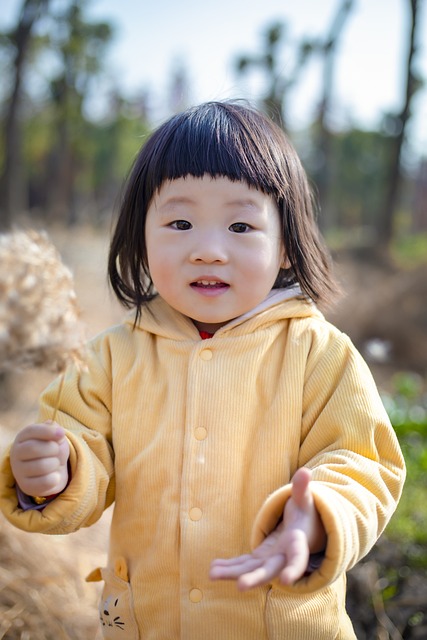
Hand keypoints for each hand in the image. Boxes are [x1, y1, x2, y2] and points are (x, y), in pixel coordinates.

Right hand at [10, 421, 69, 497]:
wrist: (51, 471)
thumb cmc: (52, 449)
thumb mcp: (54, 437)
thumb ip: (55, 431)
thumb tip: (57, 431)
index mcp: (22, 437)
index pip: (32, 431)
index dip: (48, 431)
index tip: (62, 434)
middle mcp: (16, 454)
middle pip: (34, 448)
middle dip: (53, 448)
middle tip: (57, 451)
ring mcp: (19, 471)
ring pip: (42, 466)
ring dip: (55, 463)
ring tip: (55, 463)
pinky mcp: (25, 486)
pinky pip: (45, 482)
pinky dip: (55, 478)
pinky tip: (54, 476)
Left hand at [210, 467, 325, 589]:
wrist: (303, 532)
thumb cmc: (304, 514)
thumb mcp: (304, 501)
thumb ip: (302, 488)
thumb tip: (306, 471)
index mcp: (297, 544)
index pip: (297, 558)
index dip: (294, 569)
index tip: (286, 581)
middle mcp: (283, 557)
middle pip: (270, 571)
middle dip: (255, 578)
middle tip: (240, 586)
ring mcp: (269, 560)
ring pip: (251, 570)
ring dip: (232, 573)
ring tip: (212, 574)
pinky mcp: (259, 559)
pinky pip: (243, 565)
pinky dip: (230, 567)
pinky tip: (213, 568)